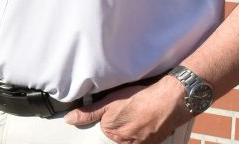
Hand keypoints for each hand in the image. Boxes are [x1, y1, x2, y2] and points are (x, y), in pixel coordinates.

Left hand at [64, 78, 190, 143]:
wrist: (168, 101)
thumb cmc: (138, 99)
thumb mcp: (108, 102)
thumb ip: (88, 112)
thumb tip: (69, 119)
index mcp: (112, 132)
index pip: (104, 125)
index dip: (109, 114)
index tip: (117, 106)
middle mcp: (126, 142)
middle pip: (118, 132)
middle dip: (122, 120)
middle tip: (130, 107)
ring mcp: (141, 143)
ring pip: (132, 134)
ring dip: (134, 124)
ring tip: (140, 111)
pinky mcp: (155, 142)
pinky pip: (145, 136)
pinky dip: (146, 127)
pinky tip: (149, 117)